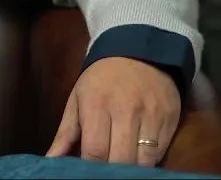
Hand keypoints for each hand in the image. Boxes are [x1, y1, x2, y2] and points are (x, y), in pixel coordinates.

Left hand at [46, 56, 181, 166]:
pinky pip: (160, 153)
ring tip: (121, 166)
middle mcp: (126, 111)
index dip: (90, 168)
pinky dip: (148, 160)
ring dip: (132, 168)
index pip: (95, 150)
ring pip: (144, 160)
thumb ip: (65, 133)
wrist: (139, 51)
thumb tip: (50, 160)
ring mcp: (151, 116)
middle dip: (111, 171)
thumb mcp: (77, 99)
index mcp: (97, 105)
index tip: (87, 172)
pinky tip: (138, 156)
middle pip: (121, 159)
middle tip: (104, 171)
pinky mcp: (170, 119)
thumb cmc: (101, 79)